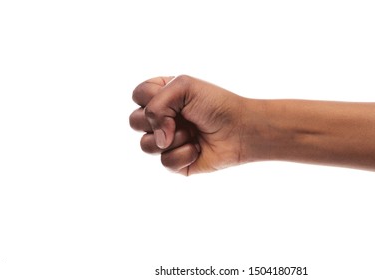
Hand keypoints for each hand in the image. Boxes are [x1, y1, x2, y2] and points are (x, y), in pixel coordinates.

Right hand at [129, 75, 247, 174]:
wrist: (240, 129)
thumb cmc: (215, 105)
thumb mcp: (183, 87)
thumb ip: (156, 105)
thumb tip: (158, 140)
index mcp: (163, 96)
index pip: (138, 95)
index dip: (151, 98)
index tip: (175, 97)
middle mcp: (162, 119)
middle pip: (134, 121)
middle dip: (157, 120)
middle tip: (182, 117)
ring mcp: (167, 141)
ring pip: (145, 145)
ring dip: (173, 138)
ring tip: (192, 133)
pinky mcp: (175, 162)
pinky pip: (164, 162)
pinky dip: (184, 154)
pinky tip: (198, 149)